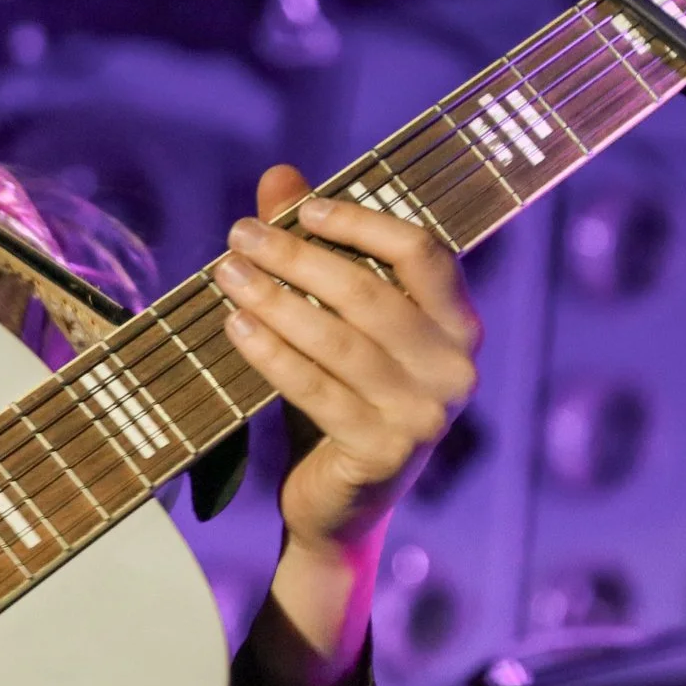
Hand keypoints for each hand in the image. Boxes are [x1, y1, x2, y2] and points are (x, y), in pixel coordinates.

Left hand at [212, 165, 481, 557]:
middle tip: (240, 235)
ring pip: (339, 340)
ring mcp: (423, 415)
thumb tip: (278, 175)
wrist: (341, 510)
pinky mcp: (383, 453)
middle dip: (298, 257)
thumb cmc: (342, 403)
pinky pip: (315, 389)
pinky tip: (235, 326)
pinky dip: (271, 354)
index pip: (422, 252)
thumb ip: (316, 253)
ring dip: (275, 301)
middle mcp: (454, 368)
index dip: (361, 223)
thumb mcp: (334, 327)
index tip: (301, 208)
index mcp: (458, 326)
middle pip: (370, 293)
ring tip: (227, 273)